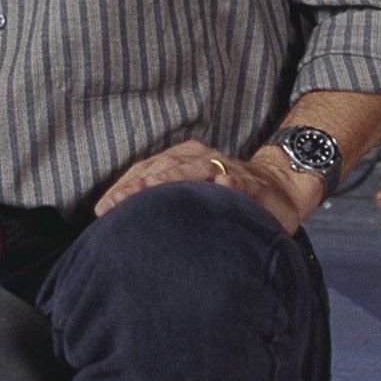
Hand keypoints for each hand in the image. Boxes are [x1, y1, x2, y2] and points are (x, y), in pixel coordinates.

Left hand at [95, 138, 315, 235]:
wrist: (279, 187)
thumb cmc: (224, 196)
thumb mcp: (190, 194)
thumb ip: (160, 203)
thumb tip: (119, 222)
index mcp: (180, 160)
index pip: (145, 170)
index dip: (123, 188)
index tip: (102, 209)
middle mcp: (200, 158)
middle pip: (164, 168)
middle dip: (139, 185)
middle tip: (118, 202)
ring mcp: (226, 168)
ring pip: (196, 169)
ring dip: (174, 178)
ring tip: (152, 190)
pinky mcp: (253, 184)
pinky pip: (240, 182)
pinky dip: (230, 184)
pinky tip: (222, 188)